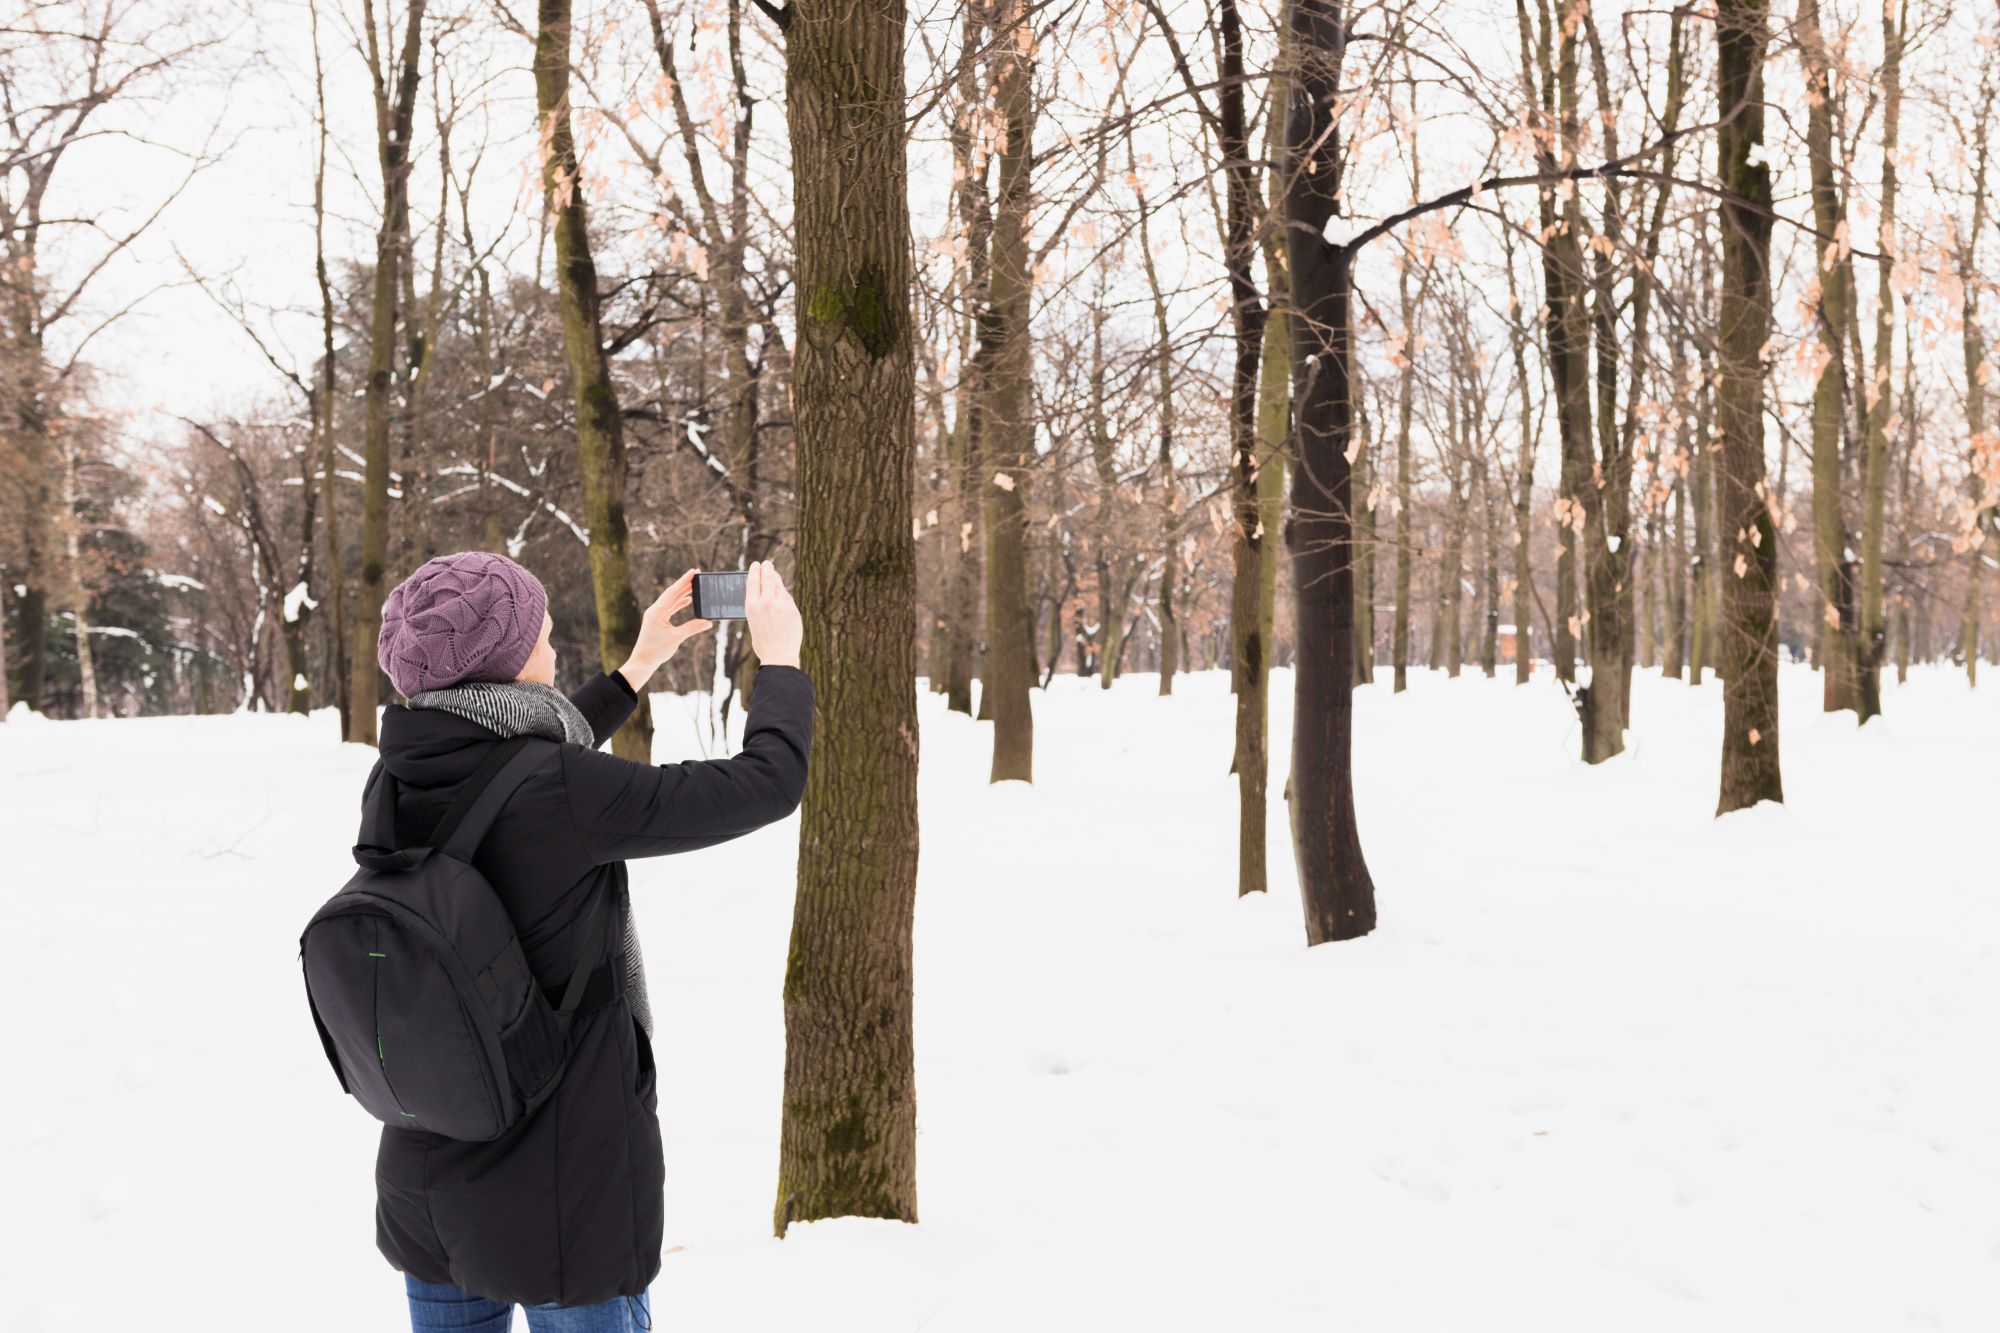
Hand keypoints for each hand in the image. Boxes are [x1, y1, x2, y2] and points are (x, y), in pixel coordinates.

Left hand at [618, 569, 712, 690]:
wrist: (642, 661)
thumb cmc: (656, 650)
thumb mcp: (676, 638)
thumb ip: (692, 628)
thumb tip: (708, 622)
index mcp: (657, 611)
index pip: (673, 592)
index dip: (684, 581)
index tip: (693, 571)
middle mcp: (655, 610)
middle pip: (672, 593)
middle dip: (684, 584)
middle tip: (697, 575)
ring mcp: (656, 615)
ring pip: (671, 600)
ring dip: (682, 593)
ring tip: (694, 586)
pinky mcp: (658, 621)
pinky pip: (670, 608)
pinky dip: (679, 604)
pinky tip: (687, 600)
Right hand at [744, 559, 802, 667]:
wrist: (778, 655)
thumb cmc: (763, 641)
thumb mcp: (753, 620)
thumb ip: (758, 605)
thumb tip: (764, 592)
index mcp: (752, 605)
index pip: (753, 580)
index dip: (755, 570)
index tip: (756, 564)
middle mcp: (766, 602)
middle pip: (768, 577)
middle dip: (767, 568)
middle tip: (768, 564)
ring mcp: (781, 605)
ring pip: (779, 584)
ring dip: (776, 578)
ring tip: (774, 574)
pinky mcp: (793, 609)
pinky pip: (787, 597)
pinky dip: (783, 593)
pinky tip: (781, 592)